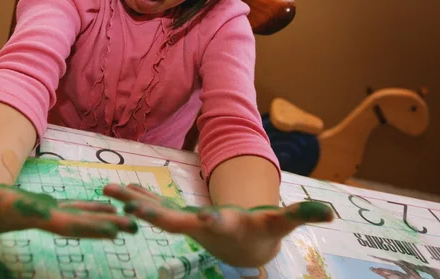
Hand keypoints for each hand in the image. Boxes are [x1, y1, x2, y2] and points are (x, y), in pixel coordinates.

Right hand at [0, 168, 137, 238]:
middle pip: (74, 222)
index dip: (80, 224)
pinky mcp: (46, 208)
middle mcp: (37, 217)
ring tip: (133, 222)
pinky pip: (73, 209)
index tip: (106, 229)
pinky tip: (112, 211)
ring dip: (105, 220)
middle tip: (134, 227)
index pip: (54, 219)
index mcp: (20, 212)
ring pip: (78, 217)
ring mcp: (43, 213)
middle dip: (103, 226)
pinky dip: (93, 211)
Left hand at [103, 183, 333, 266]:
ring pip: (156, 212)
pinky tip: (118, 188)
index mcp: (226, 226)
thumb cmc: (262, 233)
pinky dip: (136, 196)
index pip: (218, 224)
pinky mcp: (177, 217)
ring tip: (107, 190)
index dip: (211, 221)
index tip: (202, 217)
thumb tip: (332, 211)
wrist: (241, 250)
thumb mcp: (281, 224)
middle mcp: (200, 227)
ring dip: (133, 201)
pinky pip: (154, 205)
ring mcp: (185, 223)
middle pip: (175, 221)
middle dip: (154, 214)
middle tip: (131, 207)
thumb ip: (301, 216)